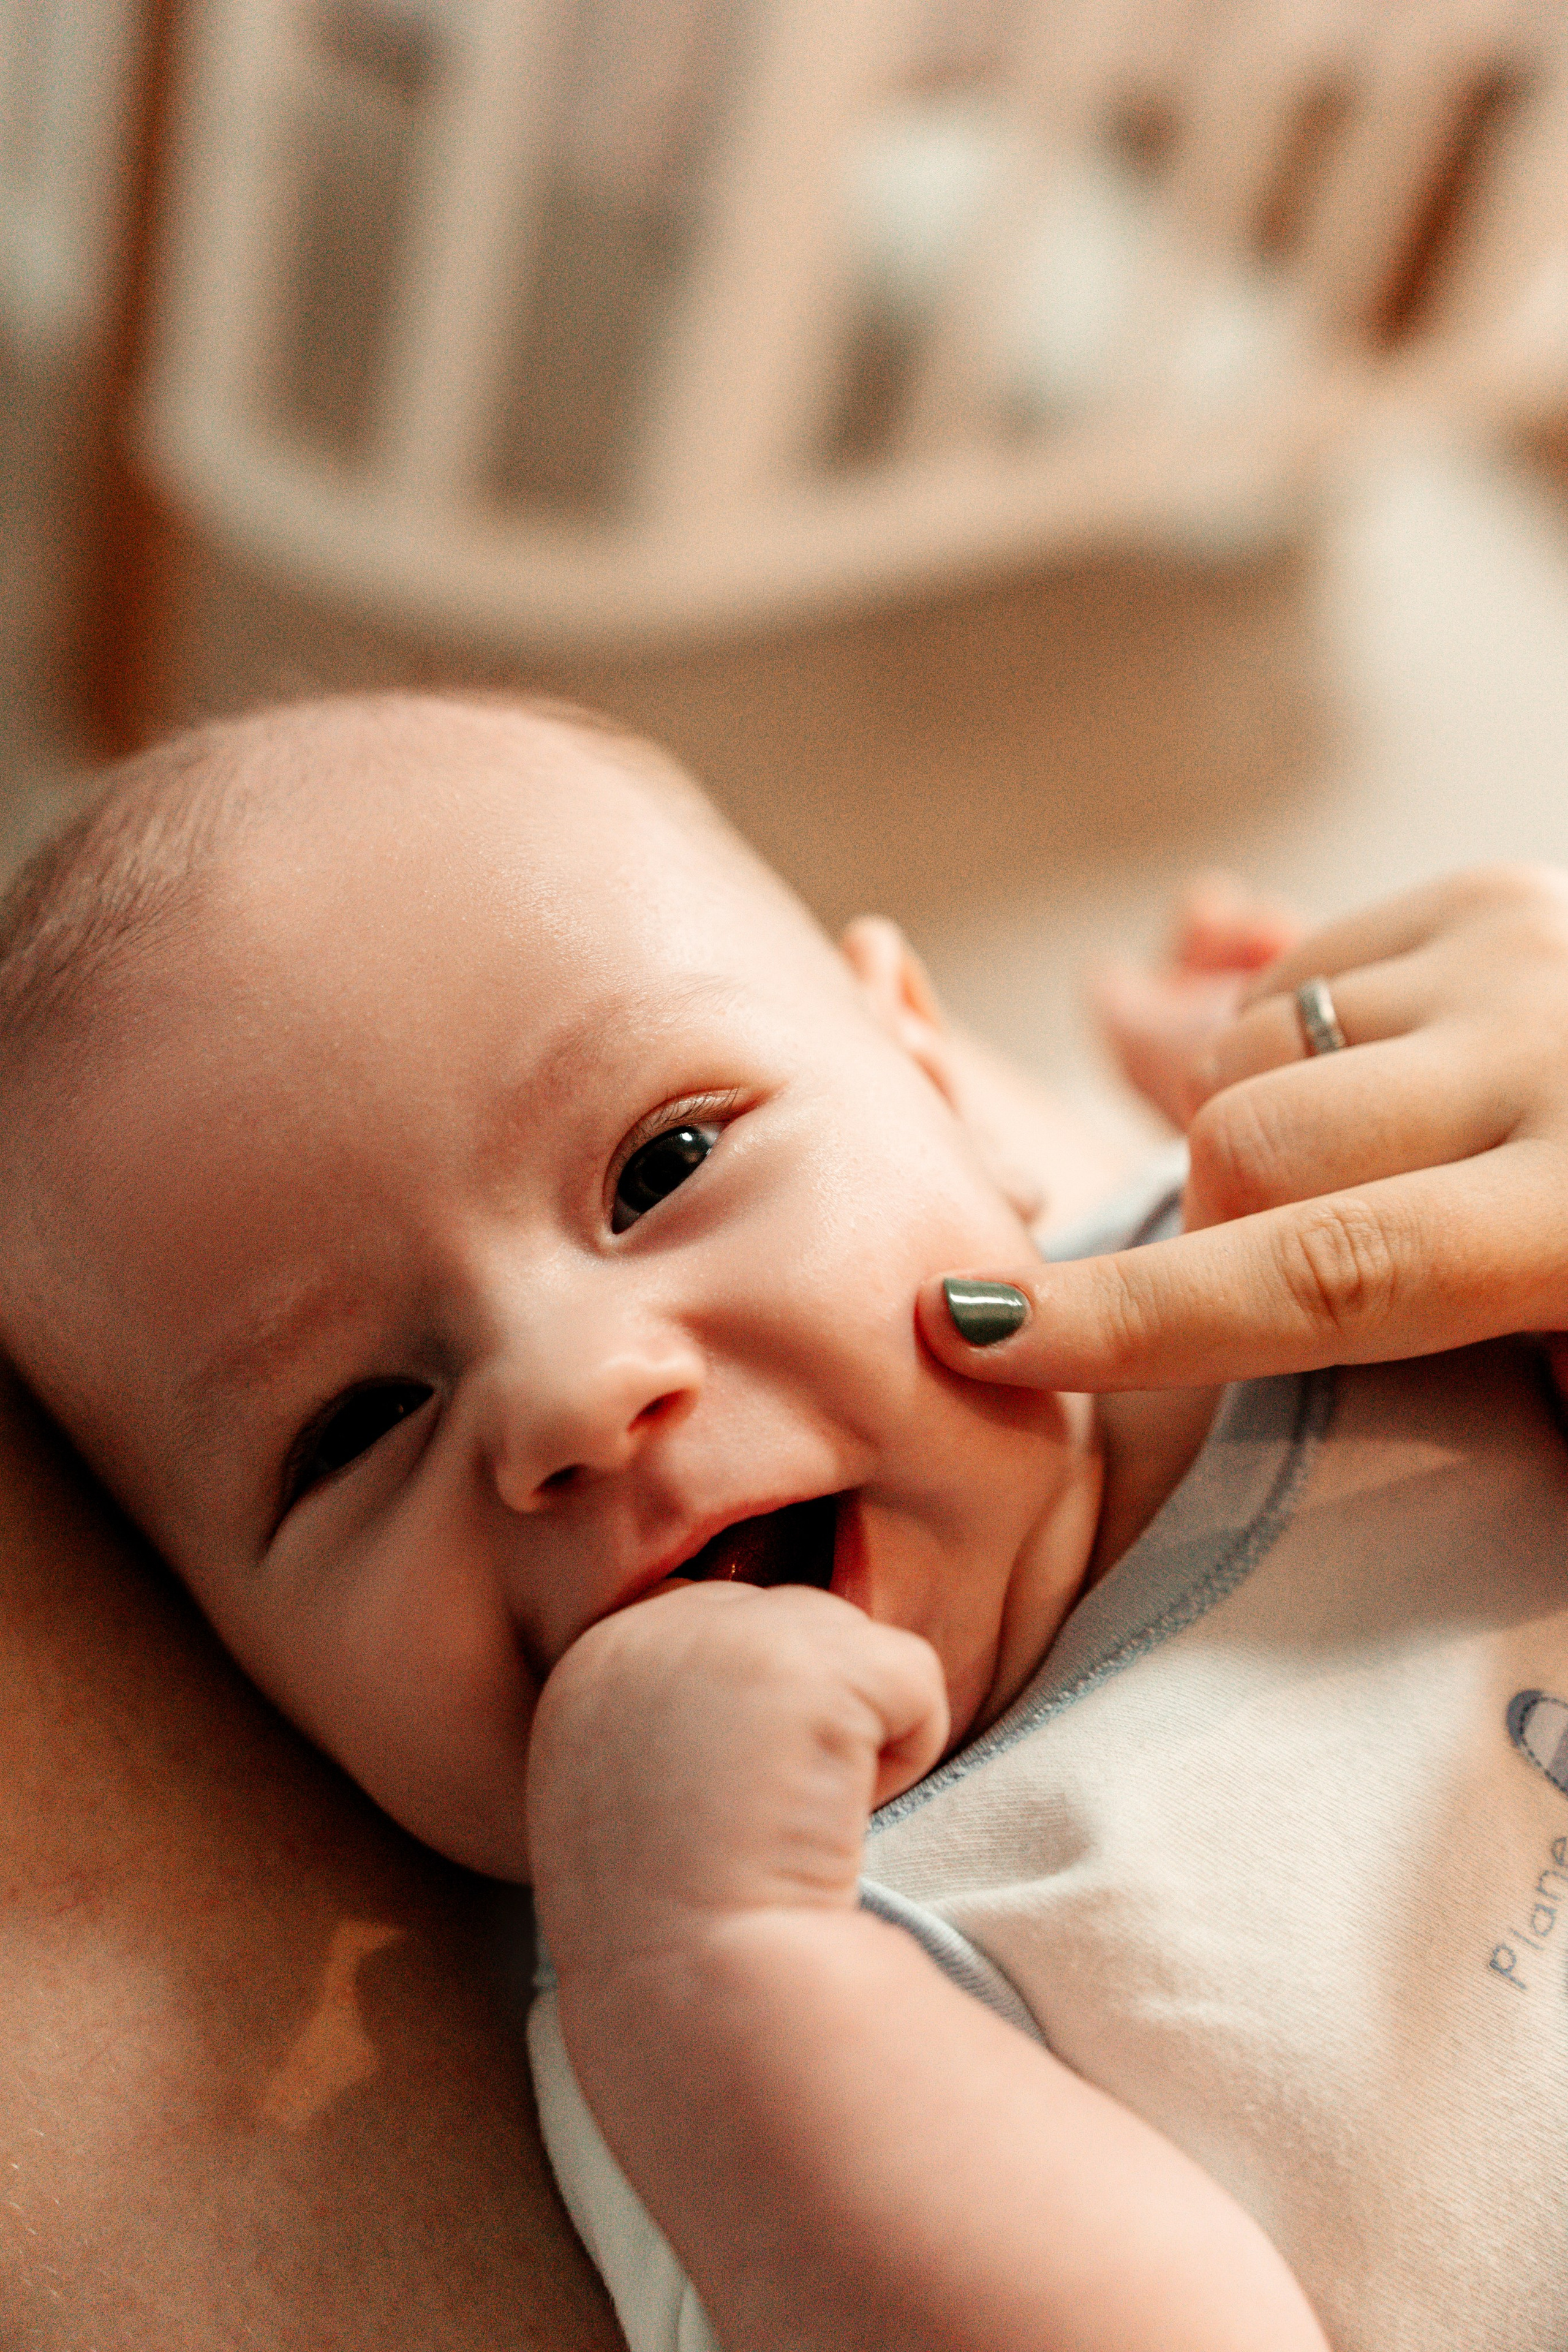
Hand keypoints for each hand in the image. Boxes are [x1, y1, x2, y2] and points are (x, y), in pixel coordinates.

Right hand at [528, 1582, 947, 1981]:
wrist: (697, 1999)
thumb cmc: (677, 1929)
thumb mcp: (628, 1794)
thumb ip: (672, 1714)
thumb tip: (766, 1684)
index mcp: (595, 1663)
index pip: (727, 1635)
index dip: (759, 1727)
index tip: (728, 1818)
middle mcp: (648, 1627)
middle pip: (795, 1622)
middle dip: (810, 1720)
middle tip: (763, 1823)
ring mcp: (725, 1634)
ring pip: (856, 1645)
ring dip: (856, 1737)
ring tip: (794, 1821)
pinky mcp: (806, 1660)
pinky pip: (912, 1675)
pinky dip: (908, 1753)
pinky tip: (837, 1818)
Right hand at [920, 865, 1567, 1390]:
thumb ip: (1384, 1297)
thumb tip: (1171, 1139)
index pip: (1322, 1275)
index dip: (1134, 1318)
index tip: (969, 1334)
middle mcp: (1546, 1056)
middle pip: (1245, 1140)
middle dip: (1202, 1228)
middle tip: (1273, 1282)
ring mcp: (1517, 949)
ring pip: (1248, 1047)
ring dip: (1248, 1134)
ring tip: (1345, 1191)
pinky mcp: (1497, 893)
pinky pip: (1295, 975)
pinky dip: (1287, 1047)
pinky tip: (1371, 1099)